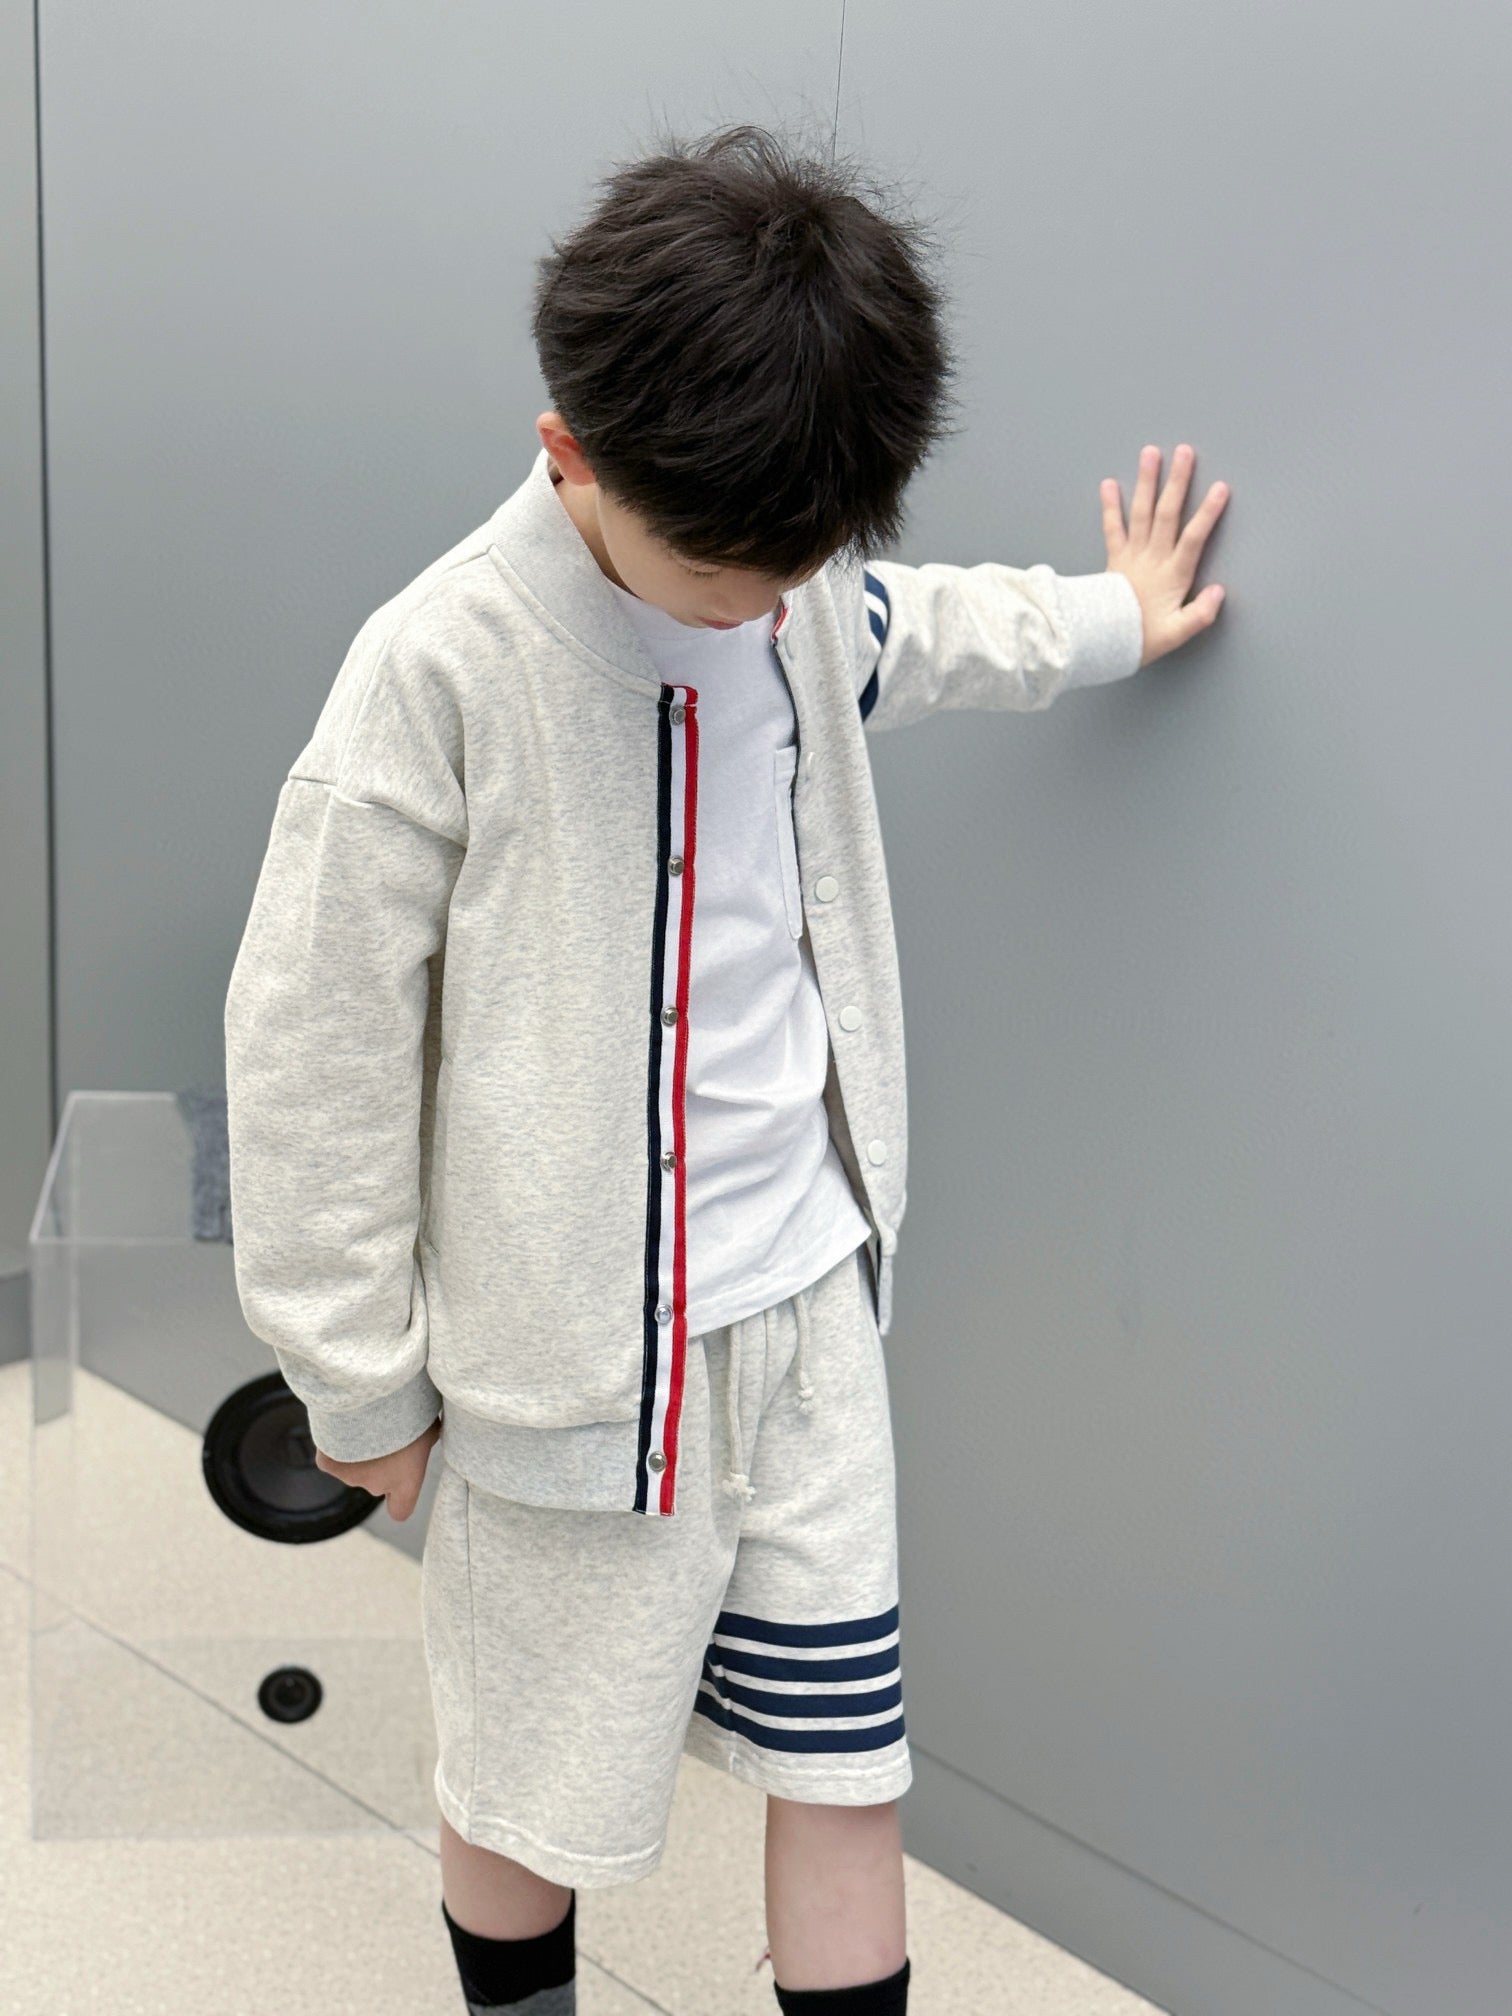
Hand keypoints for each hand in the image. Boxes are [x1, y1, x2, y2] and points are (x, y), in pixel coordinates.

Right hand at [314, 1414, 441, 1521]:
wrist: (371, 1399)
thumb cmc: (408, 1410)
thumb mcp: (430, 1425)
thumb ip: (428, 1439)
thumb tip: (430, 1435)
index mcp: (406, 1482)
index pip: (400, 1510)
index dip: (399, 1500)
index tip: (400, 1483)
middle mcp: (377, 1486)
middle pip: (377, 1481)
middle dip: (379, 1462)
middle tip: (384, 1433)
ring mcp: (350, 1477)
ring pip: (354, 1467)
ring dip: (358, 1451)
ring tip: (366, 1422)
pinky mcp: (328, 1464)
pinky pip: (333, 1455)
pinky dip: (336, 1443)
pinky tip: (345, 1423)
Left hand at [1101, 444, 1228, 667]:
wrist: (1102, 642)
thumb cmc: (1142, 638)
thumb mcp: (1177, 633)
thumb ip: (1200, 614)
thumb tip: (1219, 592)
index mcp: (1173, 575)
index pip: (1194, 538)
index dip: (1207, 513)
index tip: (1220, 488)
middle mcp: (1152, 558)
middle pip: (1167, 514)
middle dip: (1177, 482)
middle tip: (1184, 452)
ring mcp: (1131, 555)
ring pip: (1141, 513)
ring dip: (1146, 482)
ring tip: (1149, 454)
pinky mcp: (1114, 558)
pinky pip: (1111, 528)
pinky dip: (1109, 506)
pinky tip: (1109, 483)